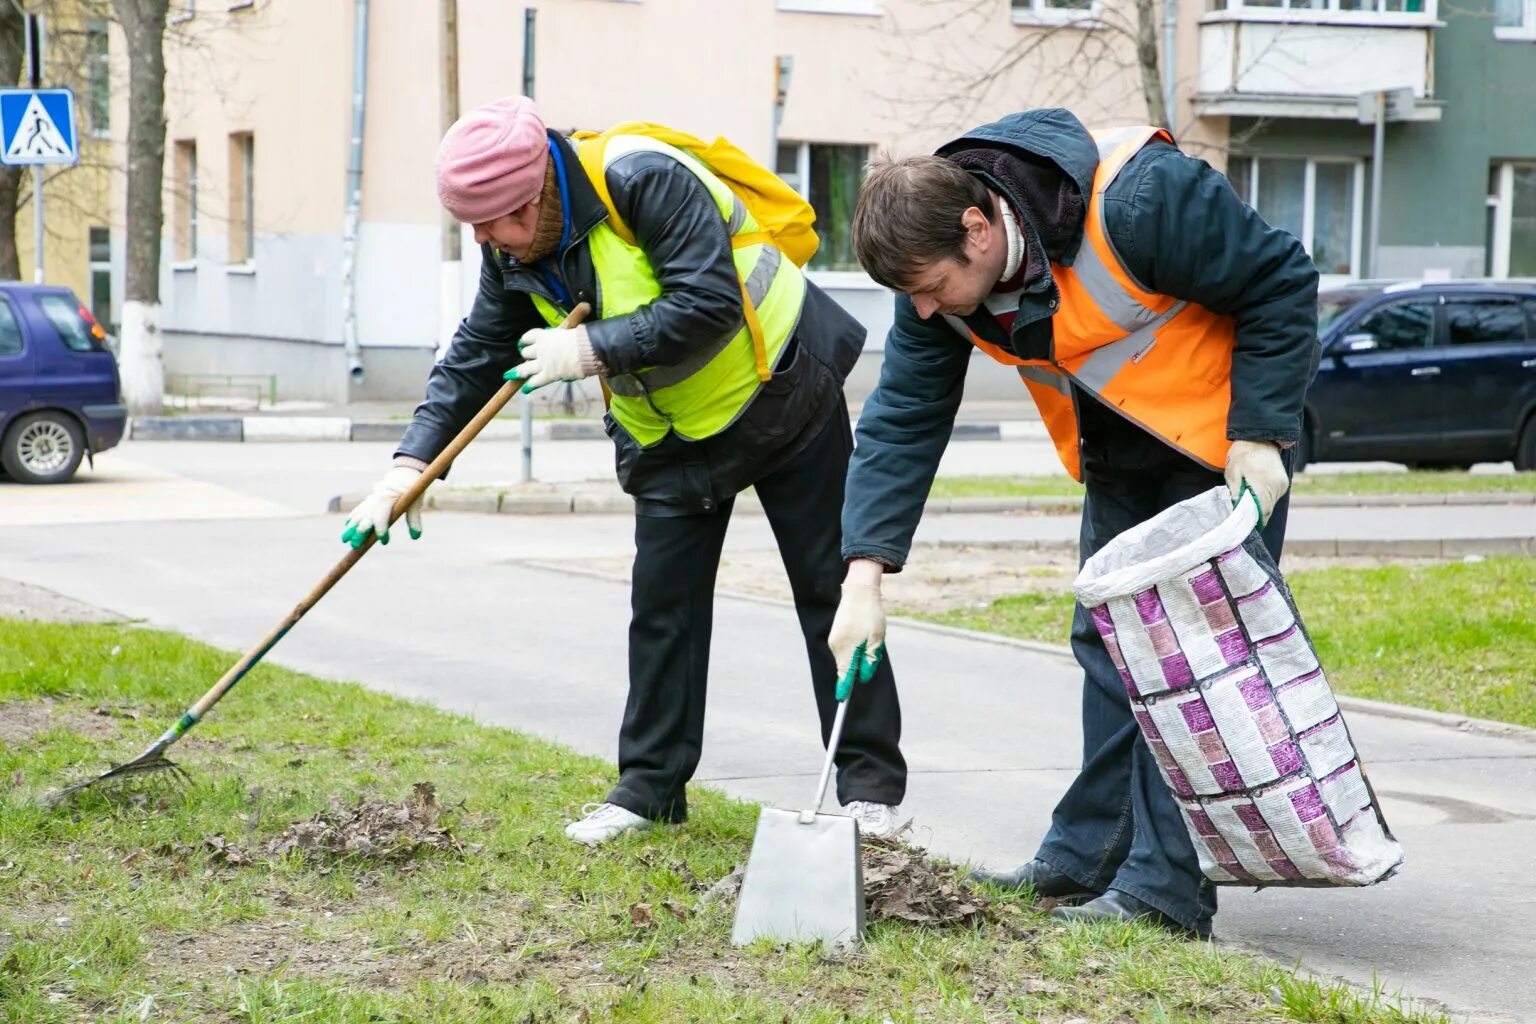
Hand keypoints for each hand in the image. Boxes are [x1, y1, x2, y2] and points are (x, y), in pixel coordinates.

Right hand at [341, 465, 423, 548]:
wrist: (402, 476)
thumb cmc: (410, 491)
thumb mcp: (414, 503)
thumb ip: (414, 519)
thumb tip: (416, 536)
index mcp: (386, 500)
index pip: (380, 518)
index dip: (381, 530)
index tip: (384, 541)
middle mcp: (375, 502)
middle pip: (365, 519)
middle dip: (359, 533)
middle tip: (355, 546)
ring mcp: (370, 501)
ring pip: (358, 516)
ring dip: (351, 528)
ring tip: (344, 540)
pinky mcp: (368, 501)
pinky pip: (357, 510)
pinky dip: (352, 518)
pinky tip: (347, 526)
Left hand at [505, 324, 594, 392]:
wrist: (586, 350)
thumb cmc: (581, 340)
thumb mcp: (566, 332)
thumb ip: (558, 336)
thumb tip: (556, 337)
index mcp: (544, 335)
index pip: (528, 337)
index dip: (524, 341)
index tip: (523, 343)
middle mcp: (540, 349)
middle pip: (525, 353)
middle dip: (526, 356)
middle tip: (527, 359)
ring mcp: (542, 363)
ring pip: (524, 368)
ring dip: (520, 371)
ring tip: (513, 374)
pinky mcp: (548, 375)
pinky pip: (534, 382)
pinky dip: (529, 386)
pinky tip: (525, 389)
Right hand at [829, 572, 886, 700]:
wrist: (859, 591)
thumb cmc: (870, 615)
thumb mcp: (876, 639)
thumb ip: (869, 660)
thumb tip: (863, 677)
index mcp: (846, 648)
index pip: (844, 674)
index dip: (844, 689)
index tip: (842, 701)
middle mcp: (836, 646)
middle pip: (847, 667)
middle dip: (860, 666)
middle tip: (874, 649)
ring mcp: (834, 640)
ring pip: (847, 658)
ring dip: (859, 655)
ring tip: (870, 636)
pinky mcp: (835, 635)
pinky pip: (845, 650)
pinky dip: (855, 648)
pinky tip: (864, 634)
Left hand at [1224, 440, 1287, 527]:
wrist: (1260, 437)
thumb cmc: (1243, 454)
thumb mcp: (1232, 474)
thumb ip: (1235, 494)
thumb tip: (1236, 512)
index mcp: (1263, 485)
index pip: (1261, 513)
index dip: (1253, 524)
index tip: (1244, 529)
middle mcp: (1276, 487)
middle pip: (1266, 511)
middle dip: (1255, 518)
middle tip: (1243, 522)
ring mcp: (1282, 485)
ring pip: (1270, 505)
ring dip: (1260, 508)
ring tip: (1247, 508)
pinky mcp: (1283, 482)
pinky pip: (1274, 497)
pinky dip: (1265, 500)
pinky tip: (1255, 497)